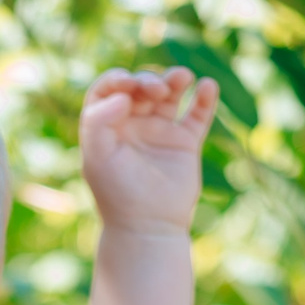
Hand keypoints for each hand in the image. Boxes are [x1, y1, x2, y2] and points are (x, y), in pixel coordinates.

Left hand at [79, 66, 218, 236]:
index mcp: (108, 126)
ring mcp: (160, 132)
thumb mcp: (98, 157)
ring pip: (169, 95)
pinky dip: (204, 99)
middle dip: (148, 80)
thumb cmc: (118, 194)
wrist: (148, 227)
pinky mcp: (185, 143)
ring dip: (175, 80)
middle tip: (156, 90)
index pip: (109, 89)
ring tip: (182, 77)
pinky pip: (197, 115)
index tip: (128, 83)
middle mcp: (133, 125)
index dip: (117, 79)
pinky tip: (207, 86)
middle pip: (141, 87)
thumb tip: (122, 95)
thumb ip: (98, 121)